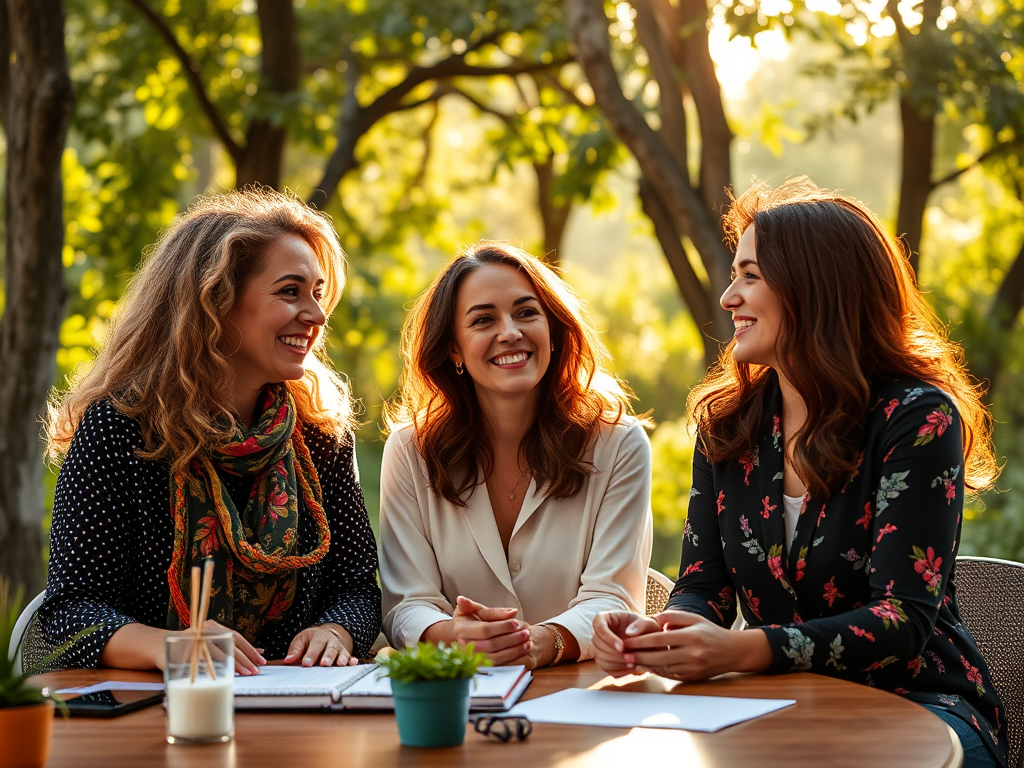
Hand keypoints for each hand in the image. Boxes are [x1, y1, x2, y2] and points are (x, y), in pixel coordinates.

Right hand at [158, 620, 265, 675]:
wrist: (158, 646)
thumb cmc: (190, 647)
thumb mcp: (212, 643)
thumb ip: (232, 647)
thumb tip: (259, 651)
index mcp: (212, 626)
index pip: (235, 636)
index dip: (250, 649)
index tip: (262, 660)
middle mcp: (203, 630)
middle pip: (229, 643)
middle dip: (244, 659)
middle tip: (255, 671)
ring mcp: (192, 640)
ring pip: (216, 652)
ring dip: (232, 664)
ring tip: (243, 674)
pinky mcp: (182, 652)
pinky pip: (200, 661)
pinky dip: (212, 669)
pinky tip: (221, 676)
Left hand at [284, 623, 357, 667]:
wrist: (330, 633)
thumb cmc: (313, 639)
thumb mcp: (303, 639)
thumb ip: (296, 649)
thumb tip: (288, 660)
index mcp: (319, 637)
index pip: (315, 646)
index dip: (311, 655)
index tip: (306, 664)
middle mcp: (331, 642)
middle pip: (330, 649)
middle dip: (328, 657)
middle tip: (324, 663)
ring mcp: (339, 648)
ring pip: (341, 653)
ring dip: (341, 658)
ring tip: (340, 663)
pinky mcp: (346, 654)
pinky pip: (350, 657)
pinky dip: (352, 660)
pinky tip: (353, 663)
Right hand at [425, 595, 530, 664]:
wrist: (457, 635)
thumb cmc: (468, 620)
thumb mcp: (475, 610)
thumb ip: (493, 611)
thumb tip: (512, 612)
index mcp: (463, 630)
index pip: (485, 629)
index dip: (502, 627)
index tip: (516, 622)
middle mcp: (464, 646)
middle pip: (492, 645)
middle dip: (511, 639)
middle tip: (526, 633)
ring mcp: (471, 659)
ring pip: (495, 658)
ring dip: (514, 651)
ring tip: (528, 643)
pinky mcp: (478, 668)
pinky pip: (497, 667)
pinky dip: (511, 661)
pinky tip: (521, 653)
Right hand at [592, 611, 660, 676]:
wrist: (648, 641)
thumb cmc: (646, 628)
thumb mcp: (647, 622)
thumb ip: (641, 624)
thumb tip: (628, 634)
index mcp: (605, 618)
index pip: (599, 626)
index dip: (608, 638)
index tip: (622, 647)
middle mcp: (599, 633)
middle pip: (597, 644)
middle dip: (613, 654)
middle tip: (630, 659)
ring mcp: (600, 647)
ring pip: (599, 657)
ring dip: (615, 663)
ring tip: (632, 664)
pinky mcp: (604, 660)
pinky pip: (606, 668)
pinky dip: (618, 671)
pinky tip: (631, 669)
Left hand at [622, 610, 771, 680]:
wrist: (733, 652)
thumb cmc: (710, 631)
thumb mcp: (694, 618)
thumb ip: (673, 617)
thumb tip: (654, 619)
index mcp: (691, 636)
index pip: (660, 639)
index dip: (641, 641)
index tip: (626, 640)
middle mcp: (693, 654)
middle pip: (659, 656)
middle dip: (638, 656)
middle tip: (622, 654)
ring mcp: (693, 668)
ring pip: (663, 668)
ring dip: (645, 665)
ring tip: (630, 661)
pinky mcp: (693, 677)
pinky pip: (670, 675)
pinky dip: (657, 671)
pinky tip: (646, 666)